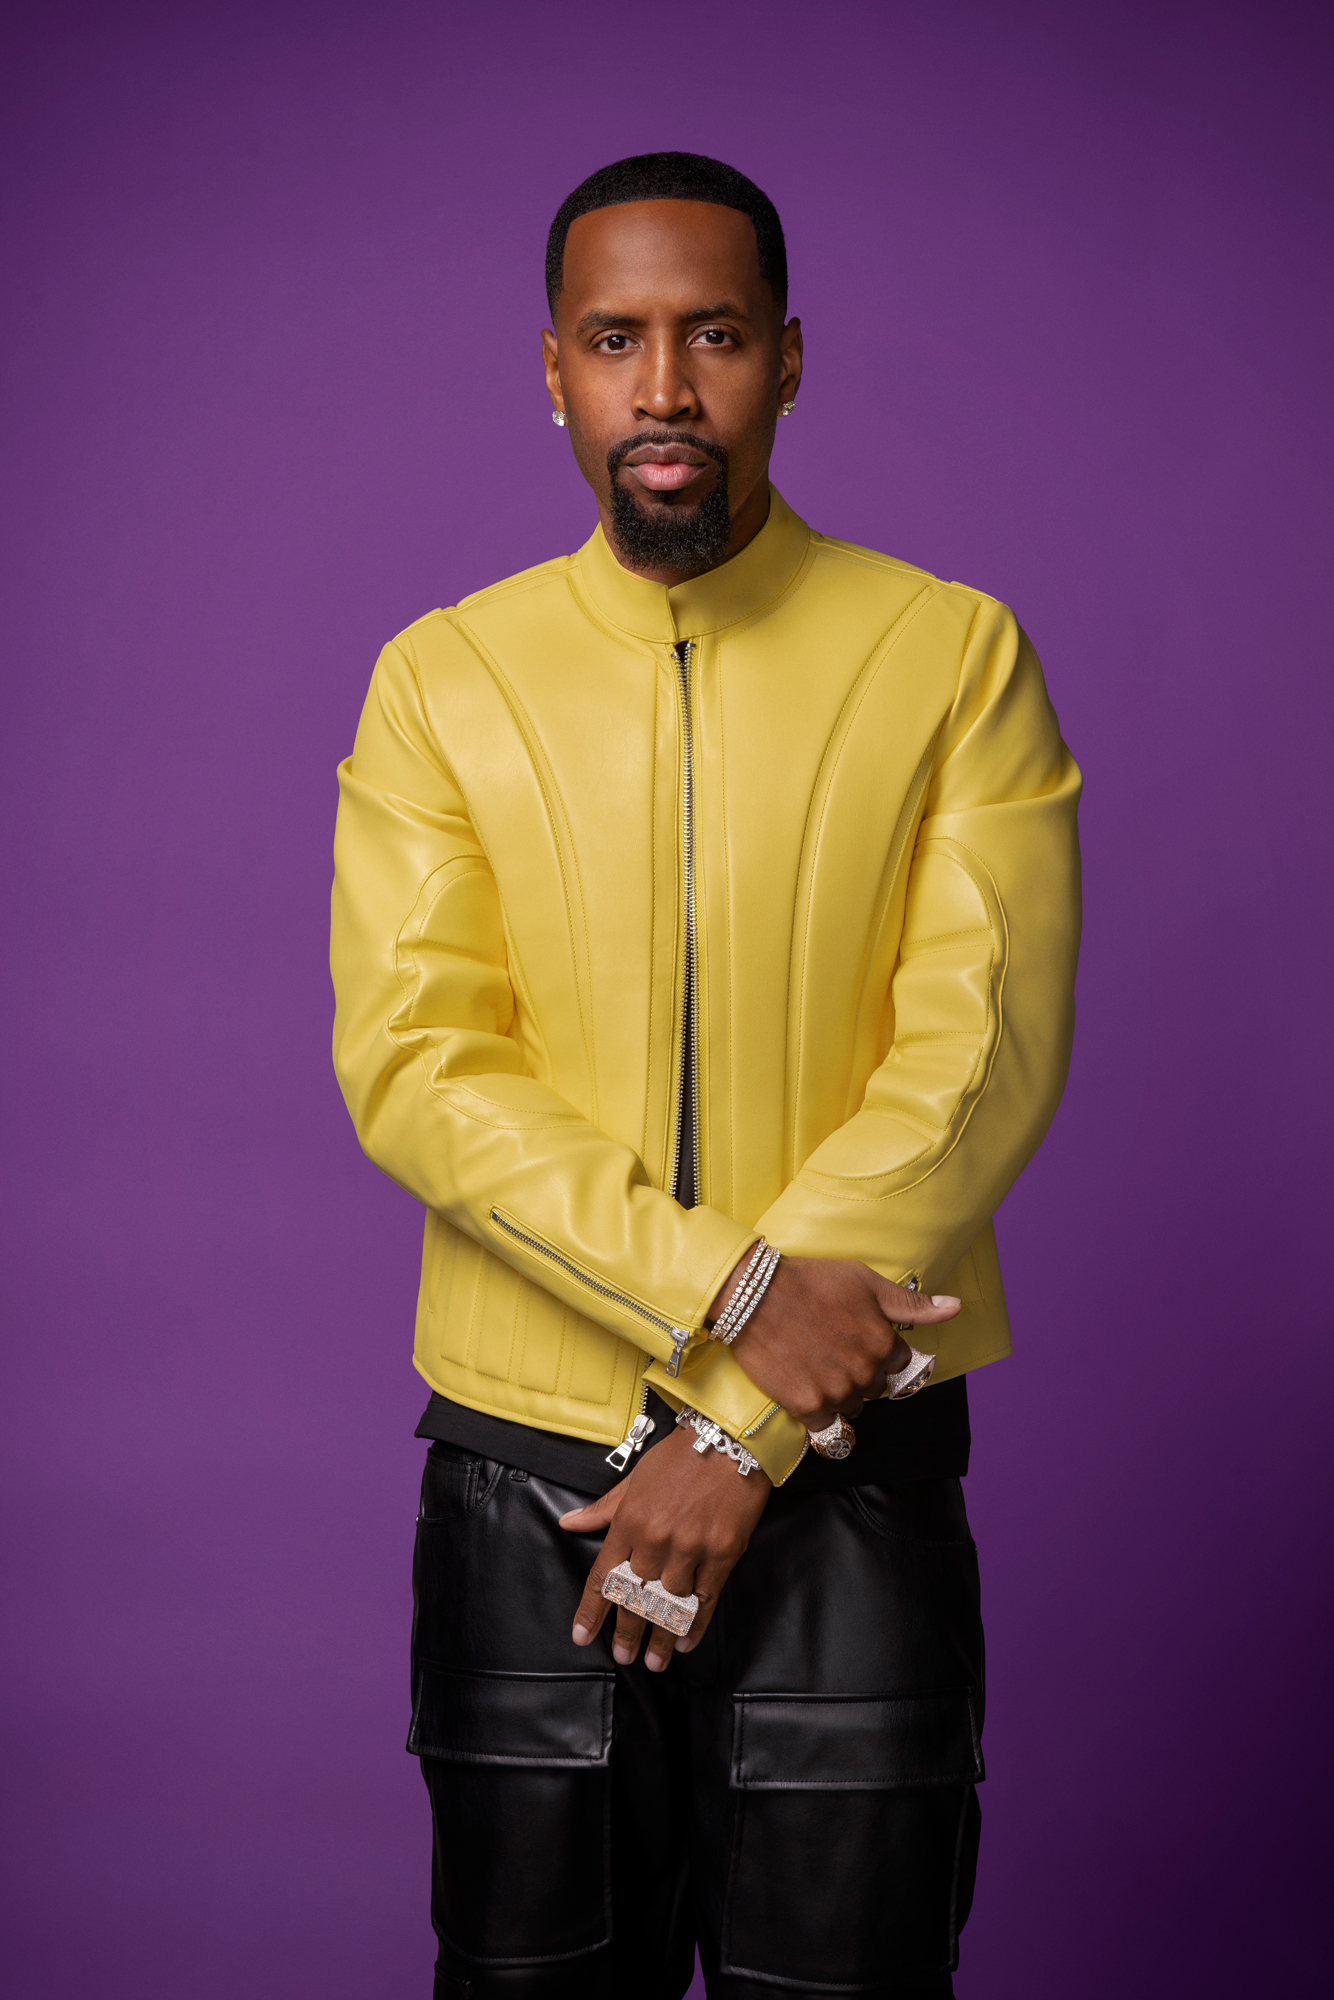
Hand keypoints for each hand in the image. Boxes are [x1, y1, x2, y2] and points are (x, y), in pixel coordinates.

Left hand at [558, 1426, 770, 1671]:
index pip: (604, 1577)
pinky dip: (694, 1626)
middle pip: (635, 1599)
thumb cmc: (678, 1457)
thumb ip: (602, 1509)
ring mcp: (690, 1548)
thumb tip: (568, 1523)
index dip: (592, 1611)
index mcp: (629, 1521)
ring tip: (654, 1660)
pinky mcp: (722, 1554)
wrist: (727, 1439)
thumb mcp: (633, 1479)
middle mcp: (656, 1539)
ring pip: (669, 1605)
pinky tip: (684, 1643)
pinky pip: (704, 1600)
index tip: (583, 1636)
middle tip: (624, 1658)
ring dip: (660, 1636)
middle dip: (627, 1633)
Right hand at [720, 1255, 960, 1430]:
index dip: (880, 1353)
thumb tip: (955, 1308)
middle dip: (861, 1373)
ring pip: (853, 1407)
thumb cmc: (810, 1281)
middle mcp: (866, 1372)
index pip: (900, 1364)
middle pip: (876, 1388)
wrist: (753, 1295)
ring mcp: (837, 1392)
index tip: (857, 1340)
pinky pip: (828, 1429)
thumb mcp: (865, 1282)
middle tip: (832, 1349)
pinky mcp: (808, 1407)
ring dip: (841, 1394)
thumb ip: (911, 1304)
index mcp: (884, 1343)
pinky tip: (807, 1392)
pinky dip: (822, 1416)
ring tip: (815, 1365)